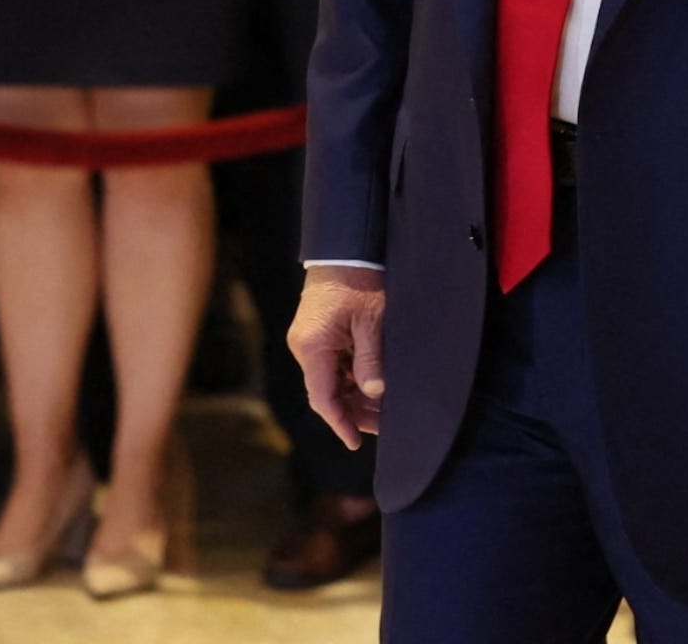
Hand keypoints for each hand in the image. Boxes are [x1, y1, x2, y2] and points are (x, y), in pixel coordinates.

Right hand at [287, 267, 388, 447]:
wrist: (345, 246)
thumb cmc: (360, 279)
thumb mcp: (371, 320)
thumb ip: (371, 359)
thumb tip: (374, 394)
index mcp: (312, 346)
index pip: (323, 398)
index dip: (340, 423)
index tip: (355, 442)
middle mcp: (304, 347)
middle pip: (326, 392)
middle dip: (353, 411)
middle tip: (382, 425)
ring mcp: (309, 339)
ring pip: (330, 379)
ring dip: (354, 395)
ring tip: (382, 409)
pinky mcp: (317, 332)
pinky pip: (332, 364)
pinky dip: (351, 377)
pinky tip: (372, 386)